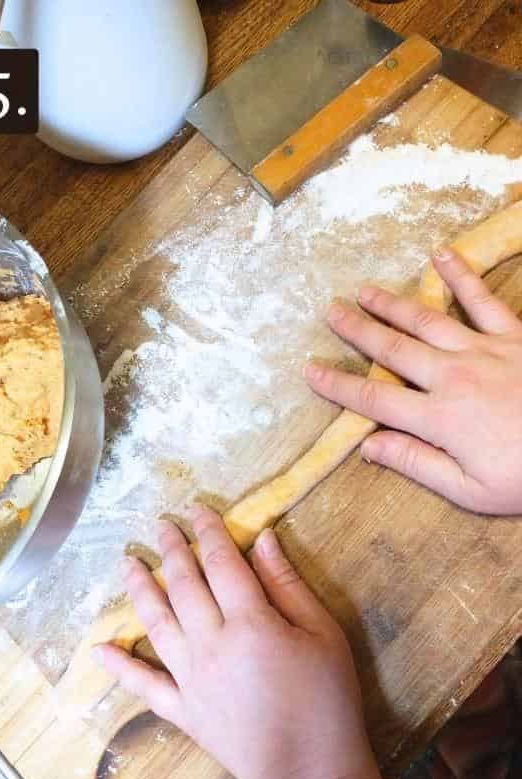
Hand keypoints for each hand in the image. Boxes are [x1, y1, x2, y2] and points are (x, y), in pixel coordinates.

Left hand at [95, 508, 382, 778]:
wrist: (310, 771)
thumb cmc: (328, 701)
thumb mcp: (323, 634)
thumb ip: (288, 585)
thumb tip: (262, 540)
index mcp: (251, 623)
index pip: (222, 563)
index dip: (208, 532)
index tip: (197, 510)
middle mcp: (211, 646)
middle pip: (183, 586)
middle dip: (170, 550)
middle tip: (159, 525)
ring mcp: (191, 679)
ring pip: (155, 624)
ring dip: (138, 590)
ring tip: (127, 564)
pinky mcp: (183, 711)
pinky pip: (143, 685)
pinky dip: (120, 667)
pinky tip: (99, 649)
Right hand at [305, 247, 521, 513]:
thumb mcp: (469, 489)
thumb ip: (416, 464)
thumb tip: (368, 446)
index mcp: (438, 419)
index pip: (373, 399)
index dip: (337, 386)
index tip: (309, 371)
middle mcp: (453, 376)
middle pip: (393, 349)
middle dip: (358, 330)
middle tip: (331, 312)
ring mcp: (484, 350)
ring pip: (428, 320)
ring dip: (393, 303)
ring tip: (366, 290)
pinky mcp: (514, 335)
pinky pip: (482, 299)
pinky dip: (460, 277)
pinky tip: (440, 256)